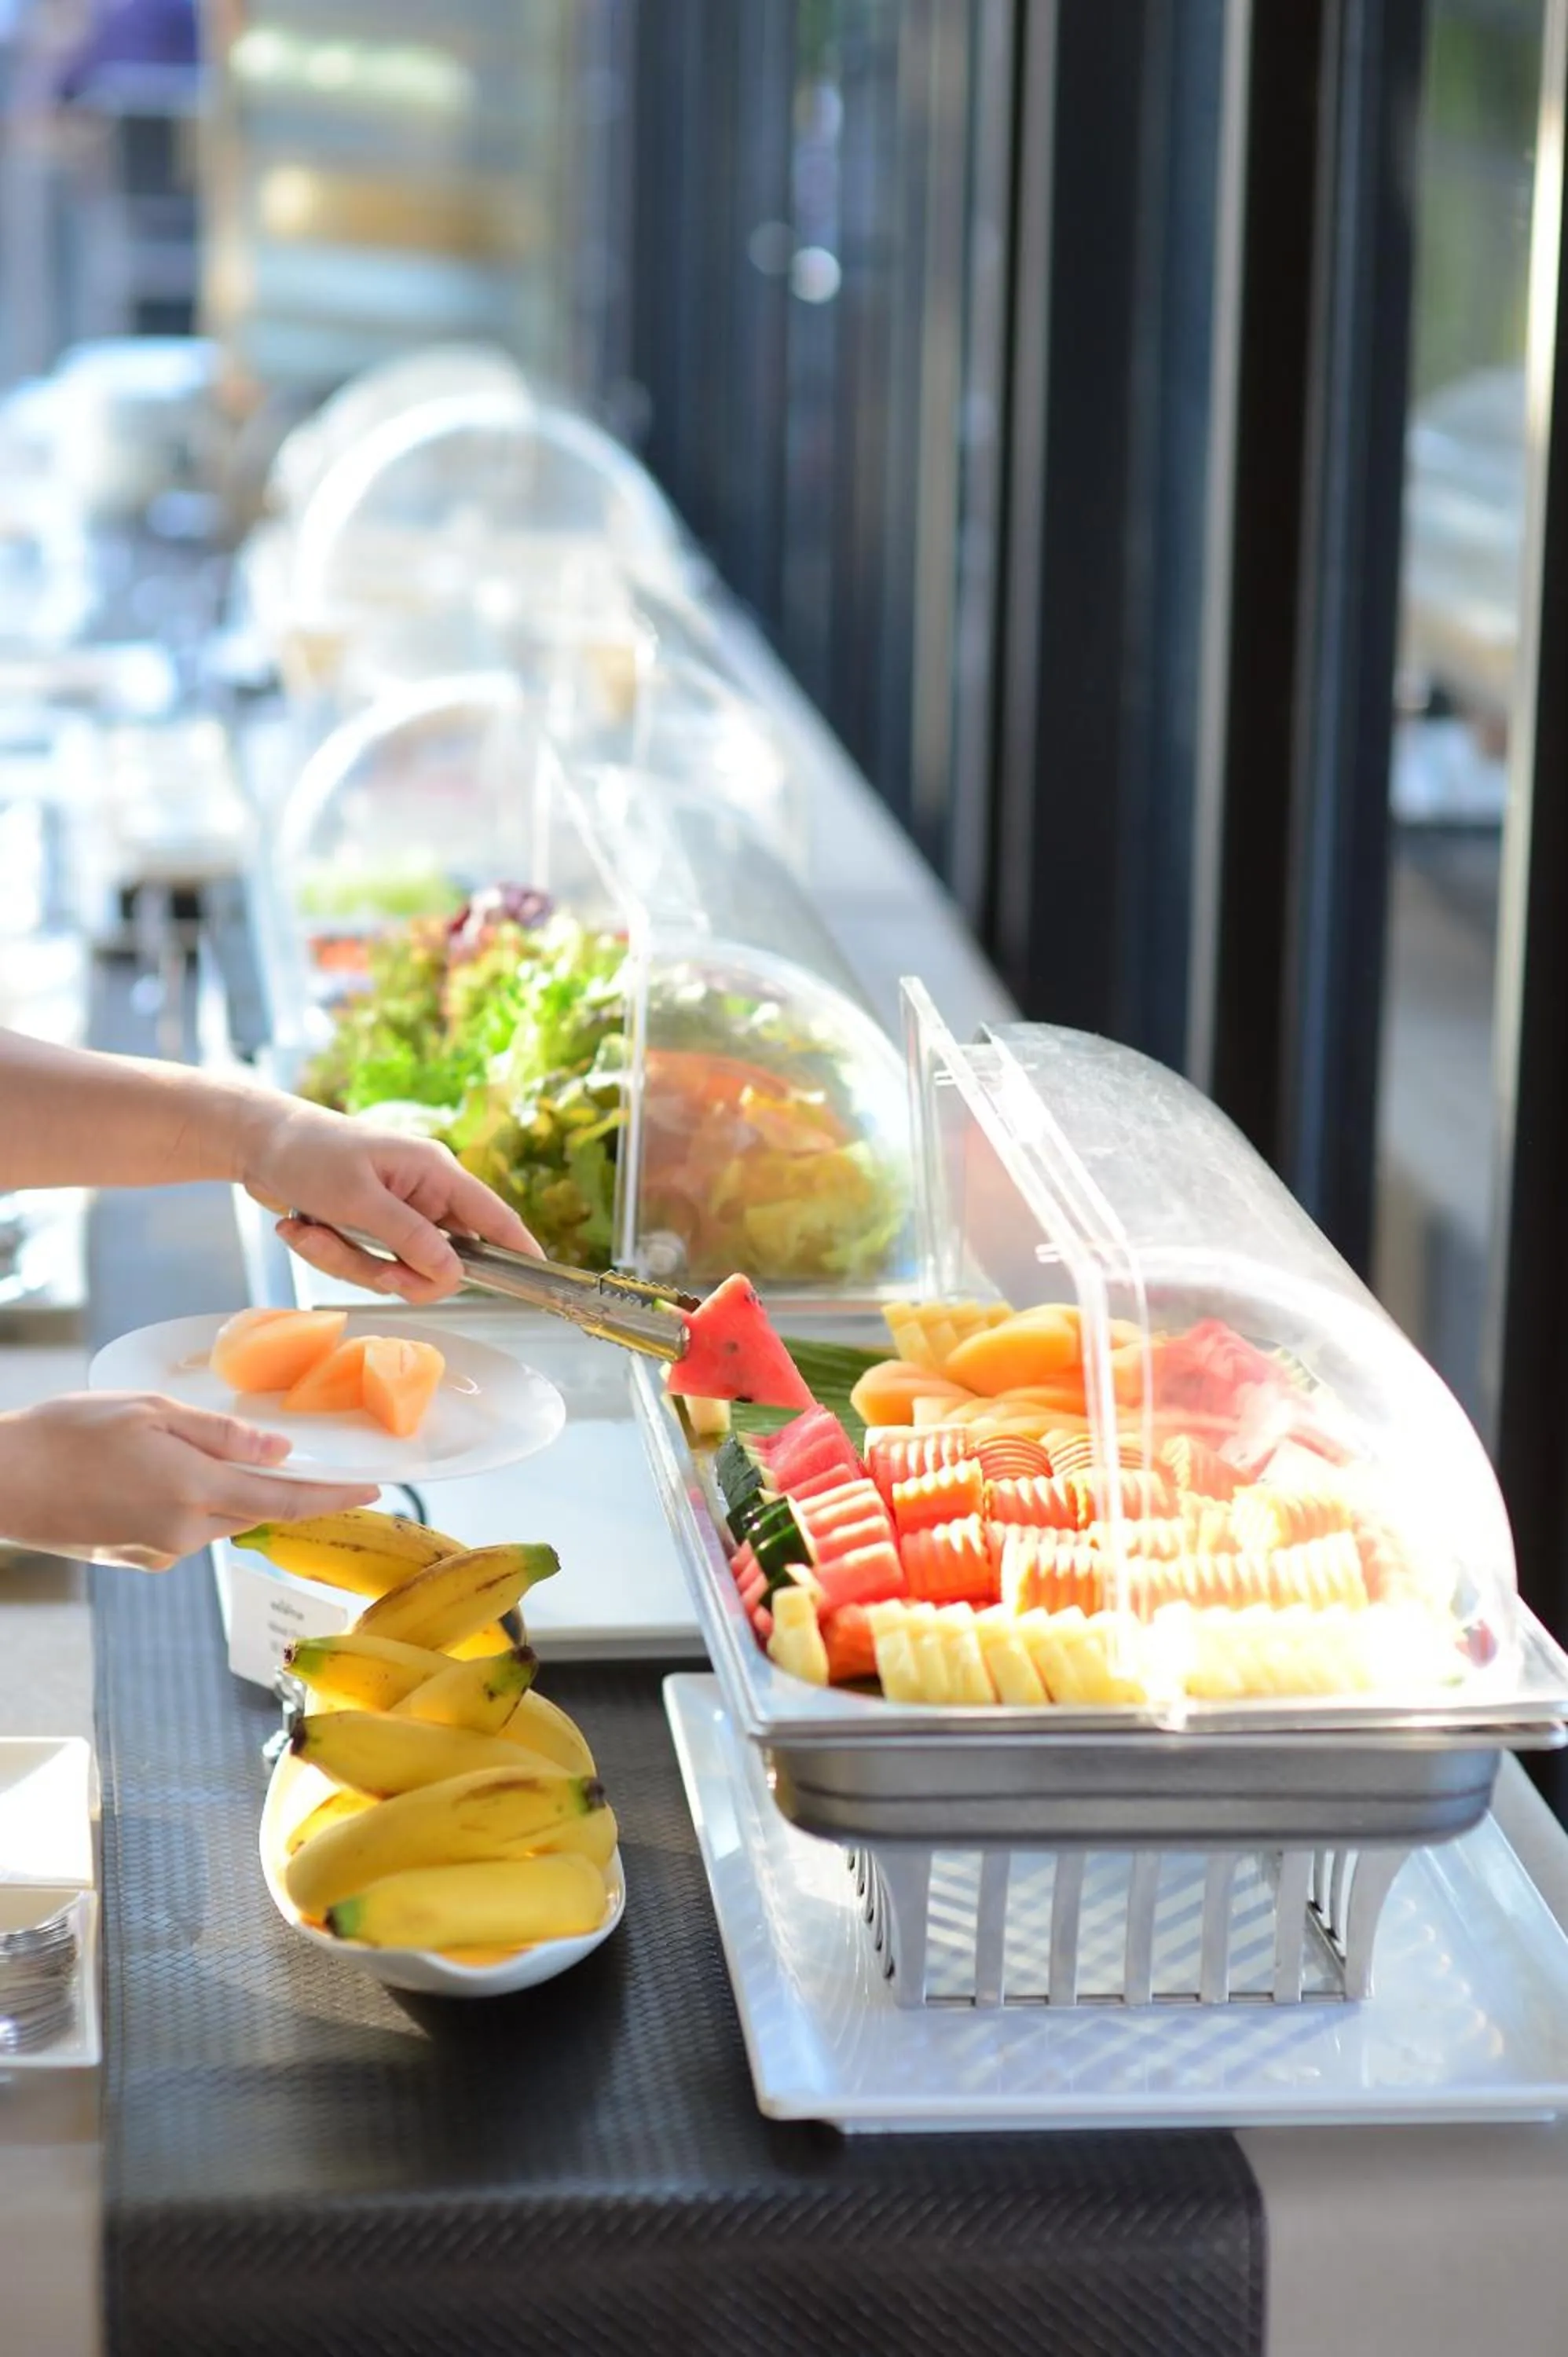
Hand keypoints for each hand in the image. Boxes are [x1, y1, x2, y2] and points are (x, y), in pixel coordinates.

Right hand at [0, 1394, 377, 1570]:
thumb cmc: (68, 1434)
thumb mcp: (151, 1413)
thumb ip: (221, 1434)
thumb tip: (281, 1452)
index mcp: (194, 1492)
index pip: (287, 1501)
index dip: (335, 1496)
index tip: (376, 1489)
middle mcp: (185, 1533)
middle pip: (258, 1511)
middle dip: (287, 1490)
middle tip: (315, 1462)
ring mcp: (160, 1552)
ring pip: (221, 1518)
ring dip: (232, 1491)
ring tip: (200, 1451)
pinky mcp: (138, 1558)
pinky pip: (187, 1527)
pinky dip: (192, 1501)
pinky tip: (157, 1473)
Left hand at [234, 1097, 538, 1303]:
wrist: (252, 1142)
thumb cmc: (306, 1153)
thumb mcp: (358, 1199)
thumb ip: (410, 1239)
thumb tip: (454, 1274)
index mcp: (434, 1173)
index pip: (492, 1216)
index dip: (518, 1247)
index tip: (538, 1275)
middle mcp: (421, 1195)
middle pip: (439, 1261)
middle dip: (395, 1271)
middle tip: (368, 1266)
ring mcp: (393, 1214)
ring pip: (394, 1269)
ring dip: (347, 1261)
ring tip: (309, 1229)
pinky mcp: (366, 1228)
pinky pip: (363, 1264)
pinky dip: (328, 1254)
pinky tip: (299, 1227)